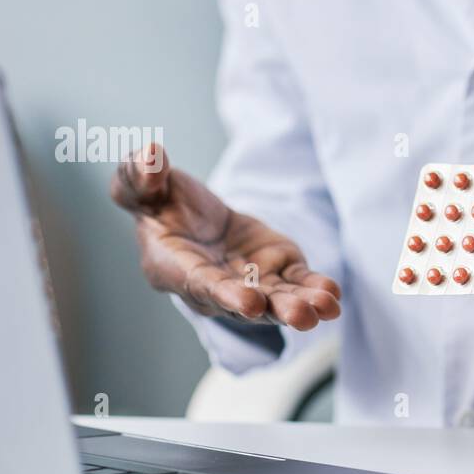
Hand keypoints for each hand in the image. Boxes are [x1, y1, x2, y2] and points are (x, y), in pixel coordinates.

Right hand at [110, 143, 339, 329]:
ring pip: (277, 299)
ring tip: (327, 308)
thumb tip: (151, 155)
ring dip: (302, 305)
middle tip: (303, 317)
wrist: (193, 215)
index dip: (227, 296)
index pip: (203, 286)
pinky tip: (332, 295)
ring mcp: (250, 283)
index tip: (250, 303)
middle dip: (276, 310)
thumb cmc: (161, 202)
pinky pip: (296, 283)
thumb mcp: (141, 182)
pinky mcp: (276, 271)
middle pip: (247, 304)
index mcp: (176, 269)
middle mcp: (215, 288)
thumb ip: (140, 174)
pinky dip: (314, 288)